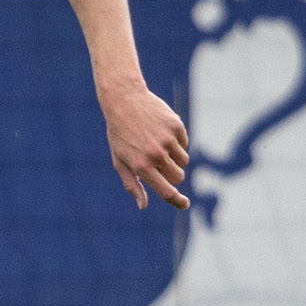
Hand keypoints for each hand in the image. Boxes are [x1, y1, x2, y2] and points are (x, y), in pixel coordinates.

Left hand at [102, 79, 189, 210]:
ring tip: (156, 143)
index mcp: (142, 166)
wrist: (124, 100)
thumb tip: (143, 205)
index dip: (178, 201)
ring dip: (174, 157)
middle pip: (178, 177)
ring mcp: (168, 140)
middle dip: (171, 174)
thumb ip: (132, 184)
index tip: (185, 204)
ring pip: (184, 161)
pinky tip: (160, 130)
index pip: (167, 192)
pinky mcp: (176, 126)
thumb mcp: (120, 161)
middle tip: (157, 162)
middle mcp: (156, 155)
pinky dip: (176, 141)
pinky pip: (185, 143)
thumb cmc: (120, 134)